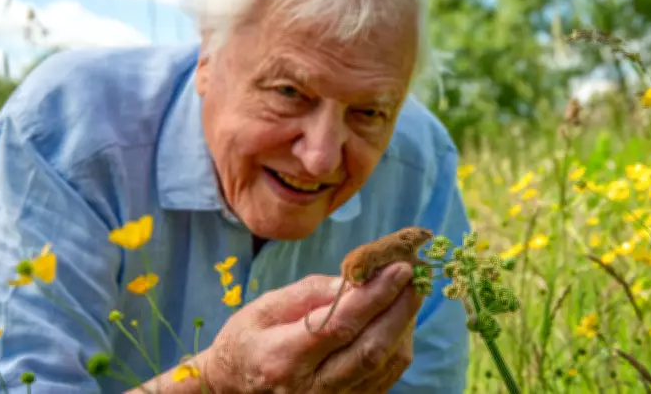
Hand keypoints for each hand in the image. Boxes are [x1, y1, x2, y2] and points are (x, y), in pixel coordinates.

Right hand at [199, 261, 422, 392]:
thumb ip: (312, 293)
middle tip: (417, 278)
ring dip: (403, 326)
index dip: (375, 295)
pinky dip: (396, 346)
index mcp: (283, 357)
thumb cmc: (247, 340)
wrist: (234, 387)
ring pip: (381, 366)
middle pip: (368, 349)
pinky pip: (382, 379)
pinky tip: (399, 320)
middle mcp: (309, 388)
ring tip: (410, 293)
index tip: (399, 268)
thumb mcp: (266, 306)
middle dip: (399, 309)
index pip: (339, 324)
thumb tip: (358, 278)